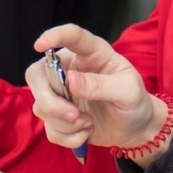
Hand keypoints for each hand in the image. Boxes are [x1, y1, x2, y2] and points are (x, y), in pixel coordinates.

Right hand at [27, 24, 166, 158]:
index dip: (53, 36)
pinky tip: (85, 132)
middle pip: (37, 75)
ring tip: (89, 123)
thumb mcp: (127, 91)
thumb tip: (71, 80)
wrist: (135, 127)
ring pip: (41, 106)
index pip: (70, 36)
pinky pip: (49, 128)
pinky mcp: (57, 116)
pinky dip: (68, 137)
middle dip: (50, 101)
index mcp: (91, 53)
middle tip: (73, 115)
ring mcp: (60, 93)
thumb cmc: (134, 101)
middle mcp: (69, 69)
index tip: (39, 45)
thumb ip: (101, 85)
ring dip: (65, 123)